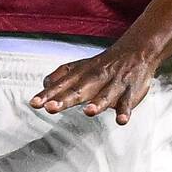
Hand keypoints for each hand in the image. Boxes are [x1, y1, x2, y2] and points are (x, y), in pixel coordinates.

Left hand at [28, 44, 157, 124]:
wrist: (137, 51)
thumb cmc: (104, 64)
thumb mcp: (81, 66)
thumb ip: (62, 76)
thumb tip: (44, 84)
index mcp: (83, 73)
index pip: (62, 84)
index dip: (48, 94)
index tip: (34, 103)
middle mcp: (96, 77)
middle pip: (79, 89)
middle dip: (65, 99)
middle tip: (50, 107)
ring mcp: (114, 84)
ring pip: (106, 94)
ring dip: (98, 103)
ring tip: (88, 112)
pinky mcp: (130, 91)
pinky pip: (128, 102)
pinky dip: (125, 111)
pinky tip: (121, 120)